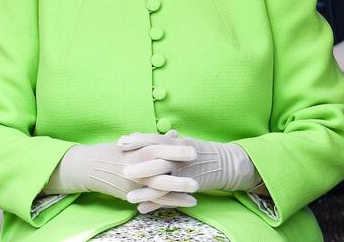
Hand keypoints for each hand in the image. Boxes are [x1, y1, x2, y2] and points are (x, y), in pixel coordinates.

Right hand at [44, 142, 198, 210]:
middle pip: (160, 169)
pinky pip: (154, 199)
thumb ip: (155, 140)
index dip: (175, 150)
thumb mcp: (132, 143)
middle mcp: (135, 166)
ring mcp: (133, 182)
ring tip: (196, 190)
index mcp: (136, 151)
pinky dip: (171, 201)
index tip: (193, 150)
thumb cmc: (112, 152)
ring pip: (159, 187)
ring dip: (178, 189)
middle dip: (179, 170)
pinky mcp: (132, 194)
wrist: (88, 167)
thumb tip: (175, 134)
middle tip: (198, 171)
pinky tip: (187, 202)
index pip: (157, 149)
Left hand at [118, 131, 261, 192]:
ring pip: (161, 183)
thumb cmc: (197, 150)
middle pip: (157, 161)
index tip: (120, 142)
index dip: (137, 140)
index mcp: (174, 143)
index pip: (153, 139)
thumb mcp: (178, 141)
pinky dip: (156, 204)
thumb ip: (158, 140)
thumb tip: (138, 135)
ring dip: (144, 192)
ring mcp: (183, 173)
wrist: (223, 163)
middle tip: (123, 171)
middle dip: (140, 166)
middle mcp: (178, 158)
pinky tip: (142, 209)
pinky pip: (169, 197)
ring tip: (128, 198)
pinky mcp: (187, 187)